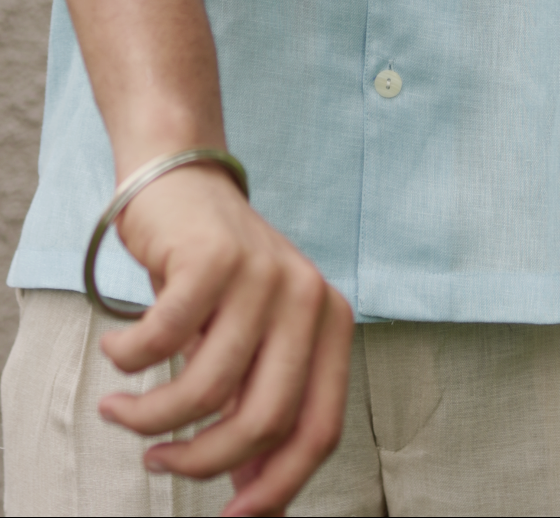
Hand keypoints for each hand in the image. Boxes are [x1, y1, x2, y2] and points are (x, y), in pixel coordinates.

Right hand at [100, 164, 352, 517]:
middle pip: (263, 419)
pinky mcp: (213, 255)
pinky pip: (161, 342)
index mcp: (331, 323)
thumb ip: (260, 405)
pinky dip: (128, 360)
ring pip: (206, 388)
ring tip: (122, 411)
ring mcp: (263, 272)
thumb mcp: (251, 342)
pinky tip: (117, 351)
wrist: (182, 184)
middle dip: (203, 462)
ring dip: (150, 416)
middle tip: (158, 463)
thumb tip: (253, 498)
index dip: (277, 487)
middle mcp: (308, 297)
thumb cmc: (214, 278)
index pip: (319, 429)